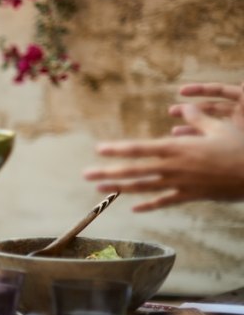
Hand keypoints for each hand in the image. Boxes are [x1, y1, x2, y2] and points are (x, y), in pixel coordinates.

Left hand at [84, 104, 243, 210]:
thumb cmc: (241, 147)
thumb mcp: (218, 128)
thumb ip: (197, 118)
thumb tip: (184, 107)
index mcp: (178, 148)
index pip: (140, 148)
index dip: (118, 149)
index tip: (99, 149)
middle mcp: (174, 167)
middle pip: (134, 170)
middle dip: (108, 172)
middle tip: (85, 175)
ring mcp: (181, 184)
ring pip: (143, 188)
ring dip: (119, 188)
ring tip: (99, 189)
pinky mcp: (190, 196)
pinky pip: (165, 202)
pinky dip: (148, 205)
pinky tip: (133, 207)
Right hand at [168, 82, 243, 135]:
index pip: (220, 90)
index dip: (200, 89)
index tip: (180, 91)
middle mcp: (240, 115)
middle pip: (212, 107)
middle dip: (191, 108)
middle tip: (171, 111)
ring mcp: (236, 130)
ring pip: (210, 124)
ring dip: (192, 125)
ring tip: (174, 131)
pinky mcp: (231, 142)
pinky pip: (213, 138)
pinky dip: (200, 138)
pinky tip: (186, 142)